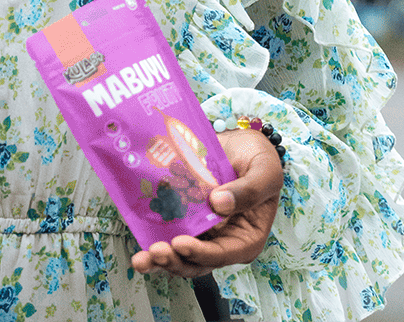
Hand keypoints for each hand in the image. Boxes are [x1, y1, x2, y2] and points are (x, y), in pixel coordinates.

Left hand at [131, 128, 282, 278]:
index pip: (222, 254)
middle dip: (174, 261)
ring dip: (160, 258)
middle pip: (196, 262)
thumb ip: (248, 190)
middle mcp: (221, 240)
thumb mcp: (265, 172)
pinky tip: (138, 233)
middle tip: (155, 252)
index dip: (201, 254)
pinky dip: (152, 235)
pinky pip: (167, 229)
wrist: (240, 142)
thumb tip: (219, 204)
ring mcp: (201, 230)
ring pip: (179, 253)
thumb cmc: (258, 159)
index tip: (181, 243)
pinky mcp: (184, 216)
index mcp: (245, 238)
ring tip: (142, 258)